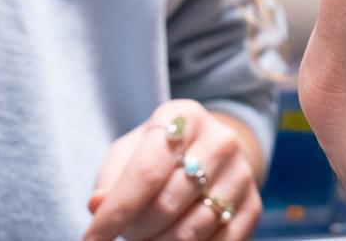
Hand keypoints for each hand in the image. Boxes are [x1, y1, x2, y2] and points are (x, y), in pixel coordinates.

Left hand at [84, 99, 261, 240]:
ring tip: (146, 238)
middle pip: (167, 204)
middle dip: (135, 230)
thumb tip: (98, 205)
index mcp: (184, 117)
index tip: (91, 239)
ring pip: (191, 231)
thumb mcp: (131, 151)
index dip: (115, 211)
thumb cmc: (159, 153)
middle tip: (124, 234)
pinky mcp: (253, 204)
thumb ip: (111, 177)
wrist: (210, 152)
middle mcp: (220, 140)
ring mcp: (241, 172)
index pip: (146, 171)